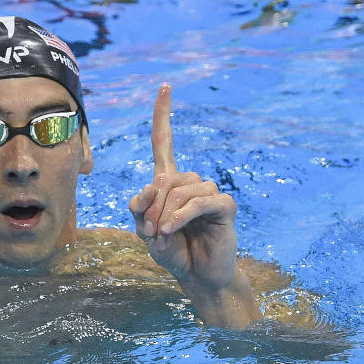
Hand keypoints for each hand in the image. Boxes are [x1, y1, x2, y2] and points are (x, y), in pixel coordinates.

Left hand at [129, 84, 237, 292]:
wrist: (196, 276)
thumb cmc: (171, 250)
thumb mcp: (144, 230)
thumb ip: (139, 209)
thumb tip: (149, 186)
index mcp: (169, 182)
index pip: (164, 142)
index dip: (163, 115)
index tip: (164, 87)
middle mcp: (190, 182)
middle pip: (165, 178)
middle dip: (151, 206)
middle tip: (150, 232)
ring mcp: (209, 192)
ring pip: (181, 189)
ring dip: (166, 213)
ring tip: (163, 234)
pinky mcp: (224, 207)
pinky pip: (201, 201)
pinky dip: (182, 215)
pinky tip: (173, 230)